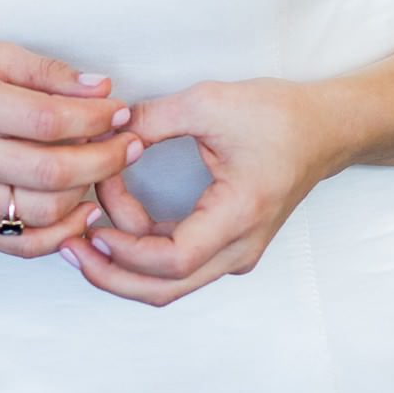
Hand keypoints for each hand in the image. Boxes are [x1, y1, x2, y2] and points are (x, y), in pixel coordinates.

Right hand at [0, 41, 143, 256]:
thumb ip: (47, 73)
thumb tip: (102, 89)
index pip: (49, 120)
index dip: (97, 120)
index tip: (123, 113)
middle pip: (52, 171)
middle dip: (106, 160)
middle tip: (132, 146)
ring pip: (43, 212)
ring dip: (88, 194)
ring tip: (105, 169)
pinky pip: (22, 244)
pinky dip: (62, 234)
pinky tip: (84, 211)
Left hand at [62, 78, 331, 303]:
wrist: (324, 129)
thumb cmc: (278, 116)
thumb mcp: (210, 103)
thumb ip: (153, 119)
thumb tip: (105, 131)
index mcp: (239, 216)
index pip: (173, 259)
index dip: (124, 249)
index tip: (91, 221)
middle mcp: (238, 248)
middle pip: (164, 288)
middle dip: (110, 273)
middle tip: (69, 245)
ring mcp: (233, 252)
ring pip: (167, 283)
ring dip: (122, 263)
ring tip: (82, 229)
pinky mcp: (225, 244)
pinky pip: (175, 264)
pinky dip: (139, 251)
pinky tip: (111, 222)